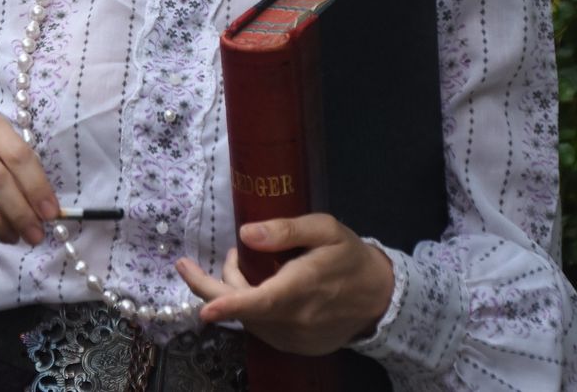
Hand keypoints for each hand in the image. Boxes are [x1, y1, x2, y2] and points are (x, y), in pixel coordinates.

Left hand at [175, 213, 393, 355]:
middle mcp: (291, 321)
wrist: (379, 298)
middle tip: (196, 261)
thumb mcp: (325, 229)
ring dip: (236, 290)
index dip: (227, 305)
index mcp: (299, 289)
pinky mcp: (291, 347)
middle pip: (238, 310)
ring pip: (245, 317)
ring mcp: (291, 339)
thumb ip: (286, 230)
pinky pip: (258, 326)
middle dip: (209, 285)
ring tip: (249, 262)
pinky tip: (264, 286)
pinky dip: (251, 306)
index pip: (257, 302)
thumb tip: (246, 233)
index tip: (204, 308)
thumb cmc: (349, 257)